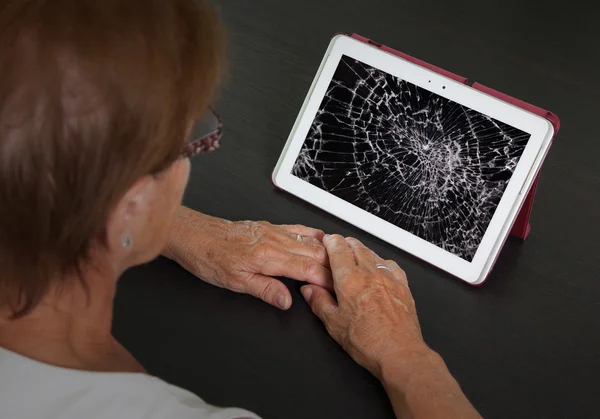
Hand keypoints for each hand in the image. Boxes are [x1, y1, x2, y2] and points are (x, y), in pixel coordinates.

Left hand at [163, 206, 331, 309]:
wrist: (195, 235)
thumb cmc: (209, 258)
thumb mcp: (235, 283)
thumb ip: (265, 290)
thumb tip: (286, 300)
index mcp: (268, 257)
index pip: (308, 269)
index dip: (327, 280)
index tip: (338, 289)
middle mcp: (274, 240)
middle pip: (315, 253)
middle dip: (333, 266)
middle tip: (345, 280)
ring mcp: (273, 231)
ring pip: (310, 240)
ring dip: (327, 251)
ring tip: (341, 262)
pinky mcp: (268, 227)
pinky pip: (297, 228)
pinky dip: (313, 235)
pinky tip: (320, 239)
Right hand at [300, 234, 427, 378]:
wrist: (399, 353)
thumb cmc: (368, 342)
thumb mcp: (334, 324)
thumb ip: (319, 302)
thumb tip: (309, 291)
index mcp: (349, 280)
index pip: (338, 249)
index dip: (331, 241)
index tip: (328, 240)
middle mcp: (370, 274)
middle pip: (356, 247)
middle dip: (346, 242)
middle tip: (339, 244)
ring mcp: (389, 278)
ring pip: (374, 253)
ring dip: (363, 250)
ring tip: (356, 253)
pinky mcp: (403, 286)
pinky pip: (391, 265)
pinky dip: (382, 261)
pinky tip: (379, 267)